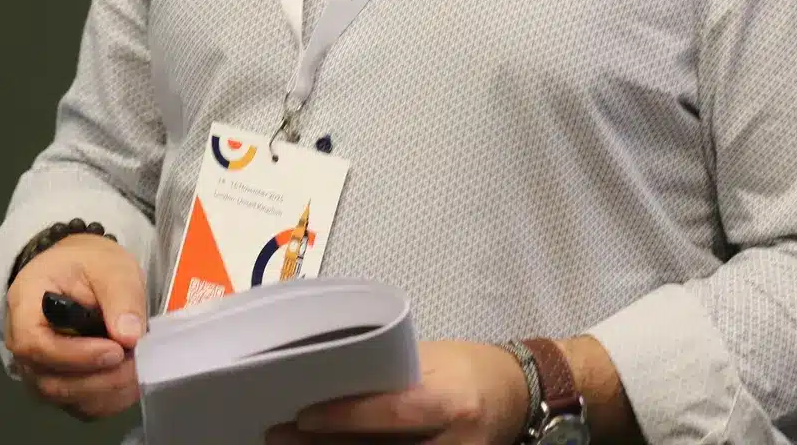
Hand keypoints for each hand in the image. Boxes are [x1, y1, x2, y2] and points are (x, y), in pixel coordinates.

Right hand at [4, 233, 148, 418]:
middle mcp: (22, 344)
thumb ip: (120, 297)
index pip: (34, 345)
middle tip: (137, 360)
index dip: (75, 355)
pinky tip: (131, 380)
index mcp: (24, 305)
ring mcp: (38, 369)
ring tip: (139, 367)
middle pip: (50, 380)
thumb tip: (130, 336)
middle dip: (99, 378)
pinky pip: (80, 405)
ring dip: (107, 391)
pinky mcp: (60, 383)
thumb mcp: (109, 266)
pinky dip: (109, 400)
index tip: (115, 350)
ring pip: (66, 398)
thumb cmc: (88, 264)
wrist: (80, 271)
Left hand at [267, 339, 530, 444]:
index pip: (393, 414)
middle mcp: (453, 443)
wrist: (518, 394)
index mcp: (450, 402)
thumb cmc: (468, 367)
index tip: (303, 417)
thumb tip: (333, 378)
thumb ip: (390, 375)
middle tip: (279, 438)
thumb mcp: (432, 360)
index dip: (346, 418)